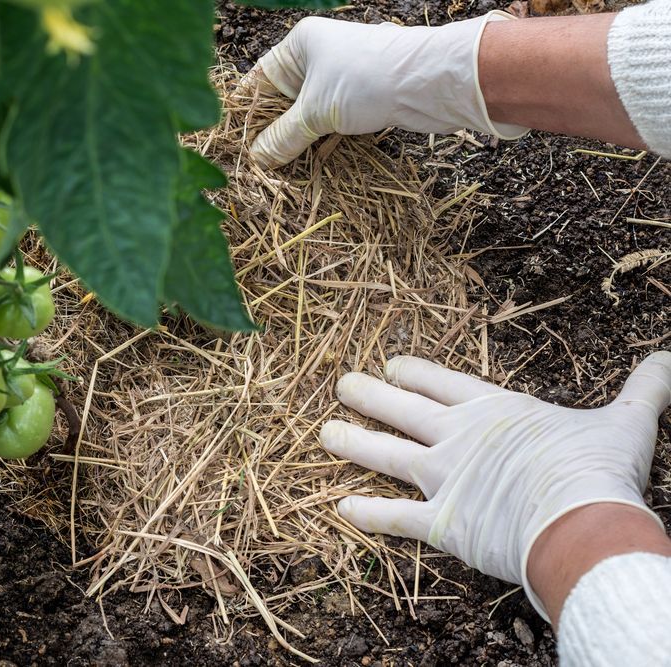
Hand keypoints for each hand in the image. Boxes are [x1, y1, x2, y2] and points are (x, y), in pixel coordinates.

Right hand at [244, 12, 528, 166]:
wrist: (431, 83)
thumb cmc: (368, 80)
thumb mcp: (315, 113)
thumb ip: (282, 137)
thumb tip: (257, 158)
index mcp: (299, 45)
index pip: (257, 80)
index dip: (245, 114)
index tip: (233, 144)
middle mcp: (318, 57)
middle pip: (281, 101)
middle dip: (271, 133)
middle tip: (255, 164)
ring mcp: (340, 78)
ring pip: (306, 115)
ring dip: (296, 142)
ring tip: (278, 170)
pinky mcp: (361, 98)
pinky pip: (329, 123)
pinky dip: (320, 142)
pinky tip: (309, 164)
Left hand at [320, 353, 670, 618]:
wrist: (583, 520)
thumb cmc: (599, 469)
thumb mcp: (626, 421)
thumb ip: (644, 389)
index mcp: (493, 410)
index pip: (442, 382)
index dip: (414, 372)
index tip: (392, 363)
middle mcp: (457, 438)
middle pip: (402, 410)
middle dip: (370, 396)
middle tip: (342, 385)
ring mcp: (444, 477)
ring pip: (385, 455)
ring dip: (353, 443)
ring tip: (324, 434)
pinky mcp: (440, 521)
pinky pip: (394, 517)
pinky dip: (367, 514)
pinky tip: (340, 509)